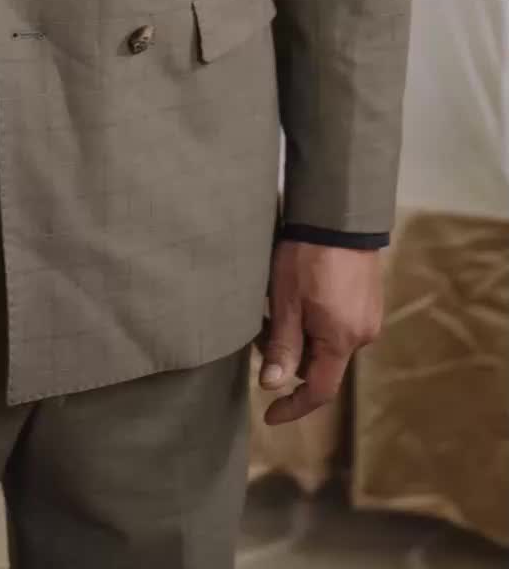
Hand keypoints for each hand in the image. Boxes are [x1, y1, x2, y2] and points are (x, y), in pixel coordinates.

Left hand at [257, 240, 382, 424]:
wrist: (338, 215)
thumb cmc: (307, 256)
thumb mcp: (286, 301)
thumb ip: (281, 346)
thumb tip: (271, 385)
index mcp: (342, 340)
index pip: (320, 391)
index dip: (294, 407)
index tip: (270, 415)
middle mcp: (362, 335)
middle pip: (321, 365)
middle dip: (290, 358)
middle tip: (261, 332)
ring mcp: (368, 317)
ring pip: (328, 344)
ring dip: (302, 337)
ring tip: (277, 308)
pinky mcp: (368, 300)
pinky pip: (339, 326)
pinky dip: (316, 323)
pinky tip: (300, 298)